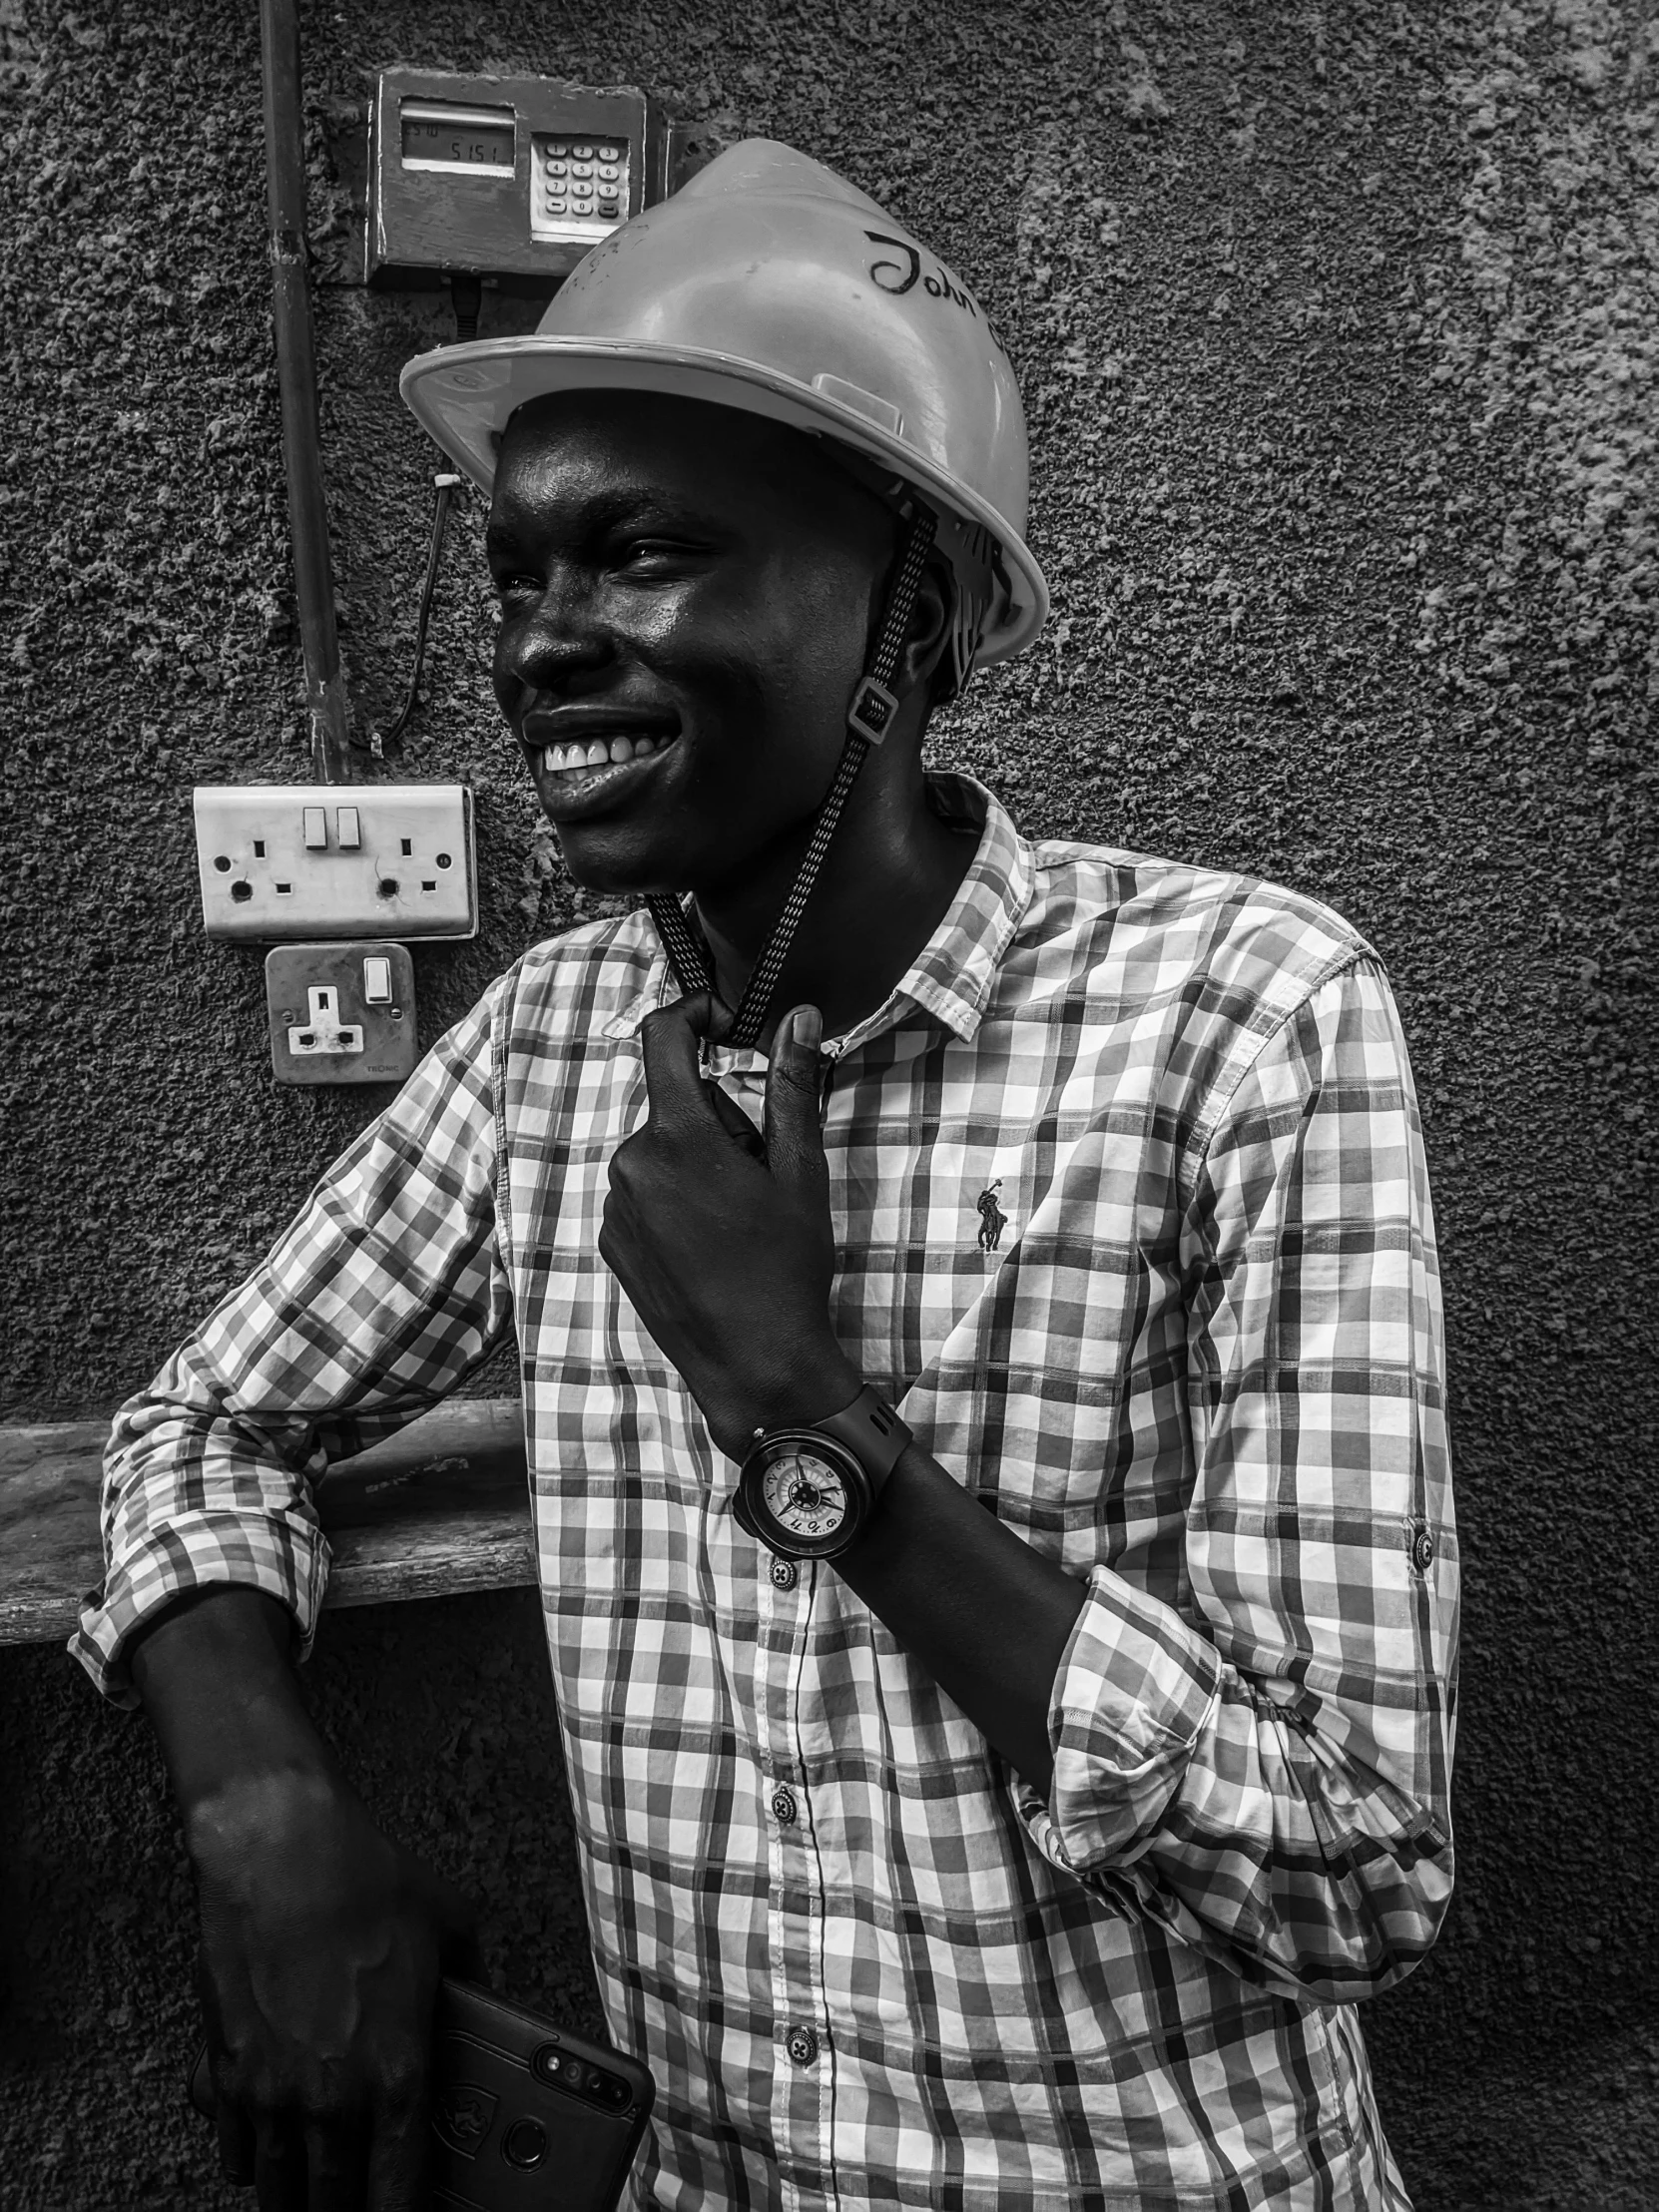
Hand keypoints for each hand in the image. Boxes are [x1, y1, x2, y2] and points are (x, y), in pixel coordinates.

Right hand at [130, 1589, 480, 2211]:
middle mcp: (328, 2096)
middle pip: (332, 2204)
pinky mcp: (222, 2067)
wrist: (278, 1844)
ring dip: (297, 2194)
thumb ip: (471, 1981)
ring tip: (316, 2191)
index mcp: (396, 2072)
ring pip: (276, 2187)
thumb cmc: (368, 1878)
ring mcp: (266, 2090)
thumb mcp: (452, 1925)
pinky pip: (229, 2146)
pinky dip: (245, 2155)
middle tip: (360, 2204)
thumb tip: (486, 2002)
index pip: (400, 2193)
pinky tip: (261, 2146)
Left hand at [599, 994, 859, 1456]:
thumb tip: (797, 1016)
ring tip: (738, 1220)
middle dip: (719, 1119)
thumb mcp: (800, 1172)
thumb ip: (792, 1086)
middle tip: (762, 1172)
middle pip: (674, 1104)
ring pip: (660, 1152)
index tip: (727, 1023)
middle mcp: (631, 1164)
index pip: (663, 1037)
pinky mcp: (611, 1243)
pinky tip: (711, 1246)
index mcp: (677, 1137)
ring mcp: (615, 1207)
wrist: (755, 1366)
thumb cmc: (787, 1268)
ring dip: (697, 1163)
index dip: (695, 1014)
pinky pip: (643, 1194)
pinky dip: (675, 1200)